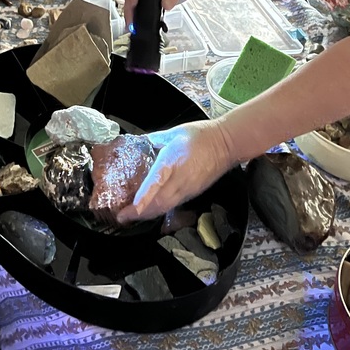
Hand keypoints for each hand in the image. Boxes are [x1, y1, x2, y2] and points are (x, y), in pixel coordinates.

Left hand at [117, 119, 238, 221]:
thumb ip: (156, 139)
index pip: (156, 183)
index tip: (131, 209)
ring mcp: (187, 189)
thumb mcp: (174, 133)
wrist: (226, 144)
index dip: (143, 198)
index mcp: (172, 161)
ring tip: (132, 216)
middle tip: (123, 217)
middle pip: (159, 203)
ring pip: (166, 207)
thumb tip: (143, 142)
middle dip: (140, 213)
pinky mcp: (193, 192)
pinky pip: (173, 205)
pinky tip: (151, 209)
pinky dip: (160, 209)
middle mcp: (179, 179)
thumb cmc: (201, 135)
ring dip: (149, 213)